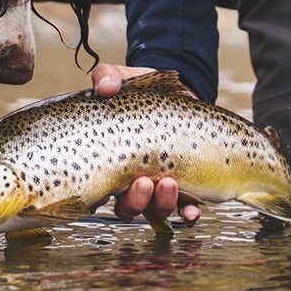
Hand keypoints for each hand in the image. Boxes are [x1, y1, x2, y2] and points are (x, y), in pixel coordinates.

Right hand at [93, 64, 200, 225]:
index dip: (97, 198)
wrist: (180, 92)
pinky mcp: (187, 185)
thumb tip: (104, 86)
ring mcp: (160, 185)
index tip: (102, 193)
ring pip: (156, 209)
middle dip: (135, 200)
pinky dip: (188, 214)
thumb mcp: (123, 79)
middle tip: (143, 183)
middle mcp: (132, 180)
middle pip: (128, 206)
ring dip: (162, 204)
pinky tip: (193, 210)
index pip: (98, 190)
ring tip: (169, 184)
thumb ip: (108, 77)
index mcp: (111, 162)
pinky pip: (186, 210)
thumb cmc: (144, 91)